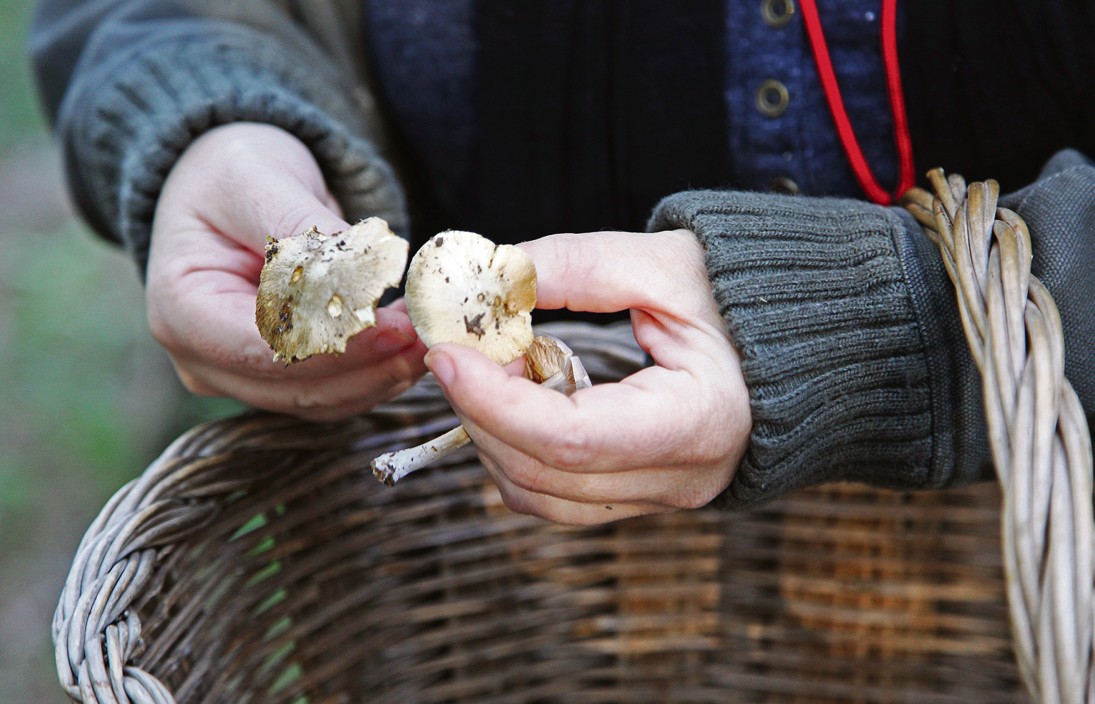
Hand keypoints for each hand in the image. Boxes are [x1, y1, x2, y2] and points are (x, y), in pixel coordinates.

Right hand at [146, 123, 427, 419]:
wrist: (228, 185)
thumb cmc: (233, 172)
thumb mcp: (257, 178)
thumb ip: (301, 225)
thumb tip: (362, 267)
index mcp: (181, 308)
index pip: (264, 348)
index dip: (335, 346)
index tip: (395, 328)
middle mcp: (200, 357)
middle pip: (294, 386)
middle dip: (368, 366)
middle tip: (427, 335)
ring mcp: (236, 376)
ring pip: (319, 399)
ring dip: (379, 376)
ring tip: (427, 339)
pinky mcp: (273, 379)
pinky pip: (329, 392)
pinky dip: (373, 374)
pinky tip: (409, 348)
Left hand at [425, 230, 750, 523]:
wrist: (801, 343)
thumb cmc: (746, 300)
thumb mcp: (670, 265)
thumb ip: (582, 265)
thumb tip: (498, 274)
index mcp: (698, 422)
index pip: (570, 439)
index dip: (493, 399)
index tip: (448, 352)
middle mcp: (679, 478)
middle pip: (541, 474)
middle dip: (480, 410)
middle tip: (466, 346)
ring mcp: (658, 496)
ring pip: (539, 498)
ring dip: (493, 435)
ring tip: (497, 367)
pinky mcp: (639, 495)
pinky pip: (554, 497)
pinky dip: (516, 452)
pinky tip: (519, 397)